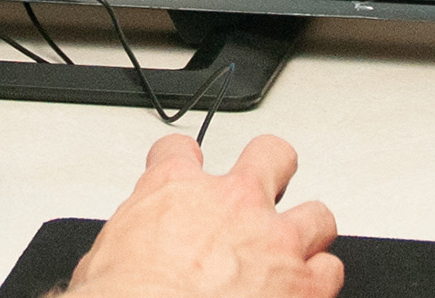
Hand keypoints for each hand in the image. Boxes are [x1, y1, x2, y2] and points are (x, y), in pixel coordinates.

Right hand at [65, 135, 341, 297]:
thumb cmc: (125, 297)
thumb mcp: (104, 258)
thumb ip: (129, 241)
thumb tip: (126, 258)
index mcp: (175, 189)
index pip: (178, 151)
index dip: (180, 160)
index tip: (184, 169)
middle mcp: (233, 202)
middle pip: (271, 155)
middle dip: (271, 168)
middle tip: (265, 186)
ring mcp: (275, 239)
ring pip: (317, 214)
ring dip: (308, 230)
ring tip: (297, 248)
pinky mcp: (305, 282)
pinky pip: (330, 270)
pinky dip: (320, 279)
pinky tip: (307, 289)